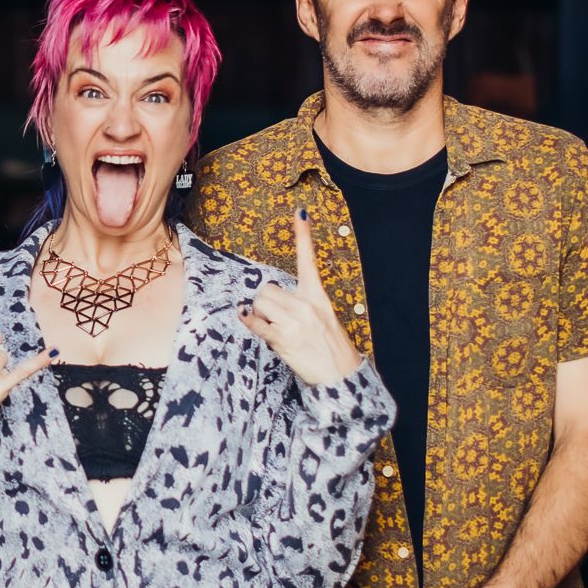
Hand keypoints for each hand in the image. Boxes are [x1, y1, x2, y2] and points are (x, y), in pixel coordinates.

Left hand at [239, 207, 362, 386]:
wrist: (341, 376)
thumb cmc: (332, 348)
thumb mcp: (324, 318)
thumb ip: (303, 305)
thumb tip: (274, 300)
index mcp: (317, 296)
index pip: (308, 260)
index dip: (303, 235)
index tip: (300, 211)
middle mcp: (305, 305)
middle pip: (267, 289)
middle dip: (264, 302)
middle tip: (272, 316)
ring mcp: (294, 321)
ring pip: (260, 303)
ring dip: (258, 313)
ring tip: (271, 327)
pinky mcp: (284, 338)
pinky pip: (257, 323)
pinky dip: (249, 321)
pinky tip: (246, 319)